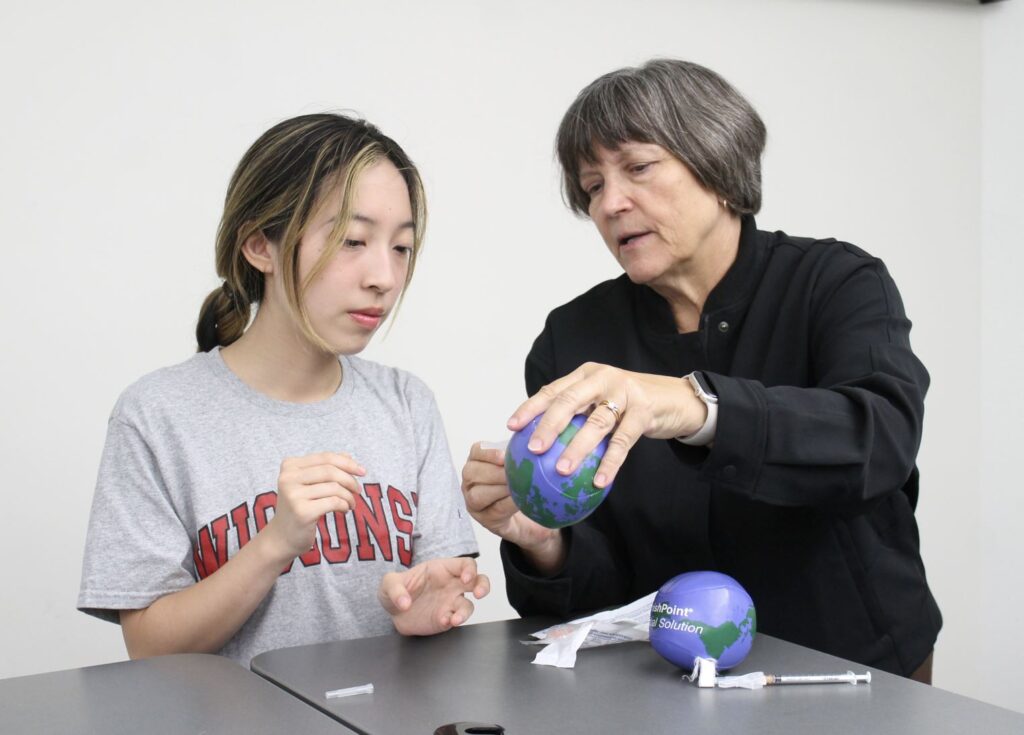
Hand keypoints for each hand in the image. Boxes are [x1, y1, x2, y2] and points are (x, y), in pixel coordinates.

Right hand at [264, 452, 365, 561]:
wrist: (282, 538)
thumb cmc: (300, 507)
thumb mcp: (309, 484)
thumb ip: (326, 468)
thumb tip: (348, 456)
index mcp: (289, 466)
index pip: (325, 458)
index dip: (347, 463)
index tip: (362, 472)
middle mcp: (288, 478)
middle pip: (330, 471)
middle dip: (350, 480)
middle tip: (358, 490)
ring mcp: (293, 495)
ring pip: (334, 487)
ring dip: (349, 496)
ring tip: (350, 503)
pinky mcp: (302, 512)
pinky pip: (334, 502)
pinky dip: (344, 505)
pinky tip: (344, 510)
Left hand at [378, 557, 489, 635]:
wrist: (392, 612)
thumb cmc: (396, 589)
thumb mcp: (388, 583)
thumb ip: (395, 588)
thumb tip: (404, 602)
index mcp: (442, 569)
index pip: (465, 564)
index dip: (470, 569)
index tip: (465, 578)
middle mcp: (451, 585)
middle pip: (478, 581)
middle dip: (483, 586)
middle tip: (479, 594)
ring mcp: (450, 603)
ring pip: (469, 605)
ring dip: (465, 612)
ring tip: (455, 619)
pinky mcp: (446, 619)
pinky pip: (455, 619)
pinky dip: (452, 621)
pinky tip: (444, 621)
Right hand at [461, 443, 565, 573]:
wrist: (533, 513)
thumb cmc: (524, 482)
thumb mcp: (522, 462)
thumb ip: (522, 450)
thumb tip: (535, 436)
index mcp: (478, 461)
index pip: (476, 451)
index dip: (488, 453)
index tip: (504, 456)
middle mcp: (471, 481)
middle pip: (472, 473)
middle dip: (494, 473)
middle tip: (514, 473)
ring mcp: (474, 502)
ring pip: (477, 494)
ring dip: (499, 489)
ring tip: (518, 486)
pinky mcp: (485, 519)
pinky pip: (493, 510)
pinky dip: (508, 504)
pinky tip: (522, 500)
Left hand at [507, 362, 706, 488]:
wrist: (676, 399)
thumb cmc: (631, 404)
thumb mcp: (602, 400)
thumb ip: (578, 412)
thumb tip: (542, 442)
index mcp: (586, 375)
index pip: (553, 389)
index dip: (531, 407)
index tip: (512, 427)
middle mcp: (603, 378)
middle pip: (569, 400)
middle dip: (549, 424)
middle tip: (534, 449)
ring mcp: (626, 392)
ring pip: (596, 422)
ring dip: (578, 447)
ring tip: (562, 470)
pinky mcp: (645, 410)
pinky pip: (623, 441)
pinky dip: (610, 462)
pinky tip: (598, 482)